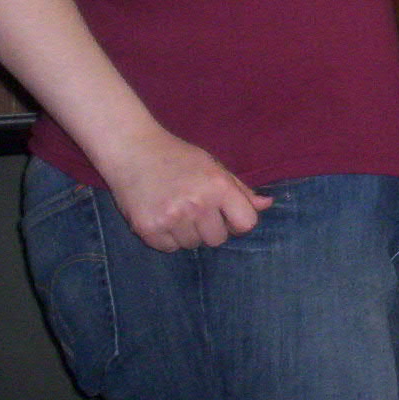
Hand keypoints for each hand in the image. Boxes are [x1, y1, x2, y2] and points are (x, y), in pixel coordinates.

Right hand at [99, 128, 272, 251]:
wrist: (132, 151)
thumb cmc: (177, 157)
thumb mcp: (214, 167)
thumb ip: (240, 190)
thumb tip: (267, 205)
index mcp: (218, 186)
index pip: (246, 224)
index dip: (239, 221)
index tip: (227, 215)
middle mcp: (197, 204)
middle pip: (218, 239)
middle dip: (211, 228)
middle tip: (195, 208)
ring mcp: (171, 219)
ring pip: (193, 245)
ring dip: (188, 233)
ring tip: (176, 209)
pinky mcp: (148, 230)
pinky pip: (170, 248)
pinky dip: (168, 238)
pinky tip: (162, 216)